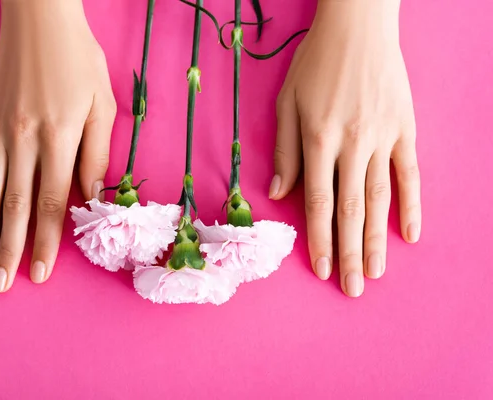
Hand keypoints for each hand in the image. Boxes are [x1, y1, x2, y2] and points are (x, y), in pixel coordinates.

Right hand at [0, 0, 116, 291]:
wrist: (40, 21)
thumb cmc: (79, 62)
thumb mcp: (103, 106)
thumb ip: (96, 155)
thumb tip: (90, 197)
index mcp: (60, 138)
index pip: (51, 203)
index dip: (46, 242)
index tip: (41, 274)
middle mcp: (23, 140)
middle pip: (16, 206)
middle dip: (12, 249)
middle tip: (4, 285)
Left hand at [271, 0, 420, 296]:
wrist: (359, 26)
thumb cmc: (315, 64)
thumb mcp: (287, 102)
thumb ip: (285, 151)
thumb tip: (280, 194)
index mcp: (318, 139)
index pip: (318, 202)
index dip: (320, 239)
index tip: (322, 270)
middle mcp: (352, 144)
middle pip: (350, 210)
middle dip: (350, 253)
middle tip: (352, 289)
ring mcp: (382, 138)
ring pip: (379, 198)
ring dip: (378, 239)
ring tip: (375, 273)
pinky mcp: (405, 129)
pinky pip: (409, 174)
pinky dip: (411, 204)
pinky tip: (410, 234)